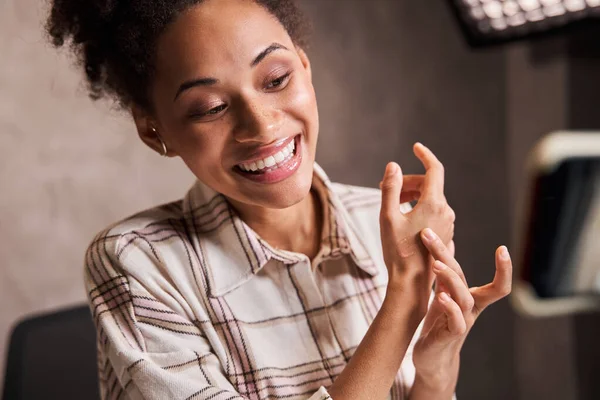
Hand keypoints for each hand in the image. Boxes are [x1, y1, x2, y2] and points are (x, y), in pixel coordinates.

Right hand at [379, 143, 454, 302]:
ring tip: (391, 204)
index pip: (434, 169)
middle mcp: (445, 211)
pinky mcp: (444, 233)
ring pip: (430, 198)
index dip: (425, 155)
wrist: (412, 282)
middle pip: (428, 184)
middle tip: (385, 188)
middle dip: (407, 181)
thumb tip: (393, 165)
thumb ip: (390, 188)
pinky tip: (402, 217)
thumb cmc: (398, 251)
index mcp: (434, 204)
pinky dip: (417, 206)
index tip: (415, 147)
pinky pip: (432, 210)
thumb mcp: (388, 217)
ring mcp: (447, 223)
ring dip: (411, 194)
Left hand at [412, 228, 512, 390]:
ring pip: (464, 299)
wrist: (431, 359)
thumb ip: (447, 274)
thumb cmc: (439, 325)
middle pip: (465, 280)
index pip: (495, 284)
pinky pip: (456, 321)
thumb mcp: (443, 295)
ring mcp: (461, 323)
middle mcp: (470, 310)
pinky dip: (449, 308)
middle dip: (447, 254)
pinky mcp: (449, 336)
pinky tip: (440, 297)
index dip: (504, 269)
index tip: (503, 248)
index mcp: (471, 299)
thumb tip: (448, 242)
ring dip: (450, 279)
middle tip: (429, 235)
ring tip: (436, 264)